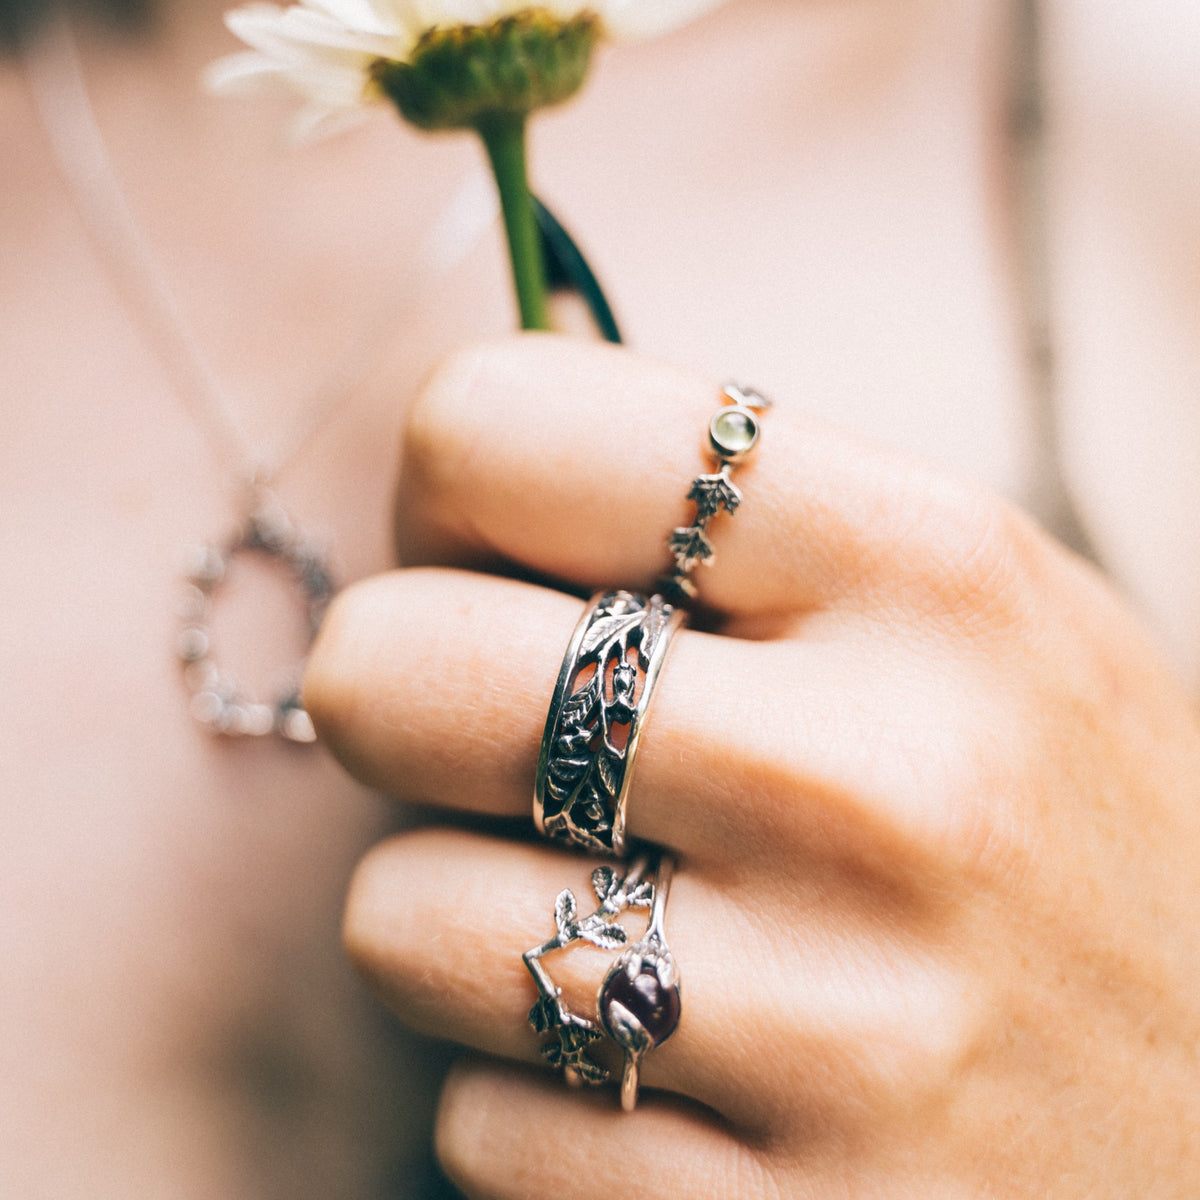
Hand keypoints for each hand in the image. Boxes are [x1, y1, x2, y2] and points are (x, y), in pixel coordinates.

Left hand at [304, 335, 1199, 1198]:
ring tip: (616, 921)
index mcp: (923, 568)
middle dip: (393, 697)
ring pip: (398, 919)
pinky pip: (483, 1126)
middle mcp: (877, 785)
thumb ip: (733, 522)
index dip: (449, 498)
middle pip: (387, 669)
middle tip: (489, 740)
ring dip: (462, 918)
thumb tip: (467, 467)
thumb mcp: (966, 608)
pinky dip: (536, 1098)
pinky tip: (681, 1079)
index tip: (499, 566)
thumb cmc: (1063, 823)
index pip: (497, 429)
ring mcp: (839, 1032)